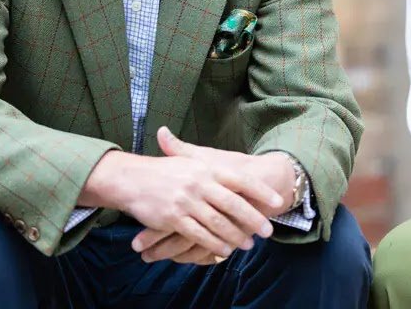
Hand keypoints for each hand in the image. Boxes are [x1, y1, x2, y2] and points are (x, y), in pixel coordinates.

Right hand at [130, 128, 292, 263]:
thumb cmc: (165, 170)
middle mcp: (199, 184)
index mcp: (206, 168)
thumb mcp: (190, 159)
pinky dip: (214, 244)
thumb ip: (214, 163)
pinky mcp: (174, 218)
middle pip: (233, 204)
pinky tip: (225, 250)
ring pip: (218, 222)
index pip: (240, 180)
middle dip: (253, 219)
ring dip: (235, 235)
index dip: (260, 191)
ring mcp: (186, 202)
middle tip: (268, 231)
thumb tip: (241, 166)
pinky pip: (199, 235)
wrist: (133, 179)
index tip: (277, 201)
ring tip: (248, 244)